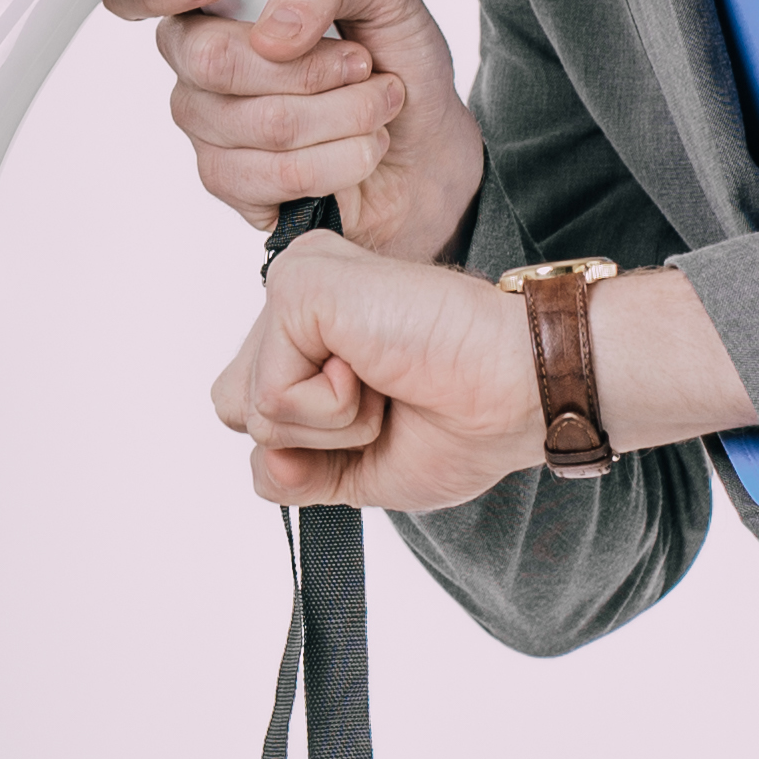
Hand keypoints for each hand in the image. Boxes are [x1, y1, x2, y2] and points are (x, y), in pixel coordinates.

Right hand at [103, 0, 479, 266]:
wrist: (429, 148)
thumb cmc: (397, 64)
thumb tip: (275, 29)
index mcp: (220, 4)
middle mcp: (200, 66)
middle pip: (212, 61)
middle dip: (311, 67)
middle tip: (361, 64)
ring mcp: (209, 130)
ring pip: (263, 122)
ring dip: (347, 115)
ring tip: (378, 106)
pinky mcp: (233, 187)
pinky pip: (275, 176)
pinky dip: (341, 160)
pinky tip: (359, 149)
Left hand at [214, 232, 543, 508]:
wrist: (524, 394)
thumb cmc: (466, 423)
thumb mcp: (363, 471)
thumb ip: (296, 472)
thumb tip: (259, 463)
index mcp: (310, 333)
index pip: (245, 413)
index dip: (308, 447)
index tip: (388, 416)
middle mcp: (298, 300)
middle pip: (235, 410)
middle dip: (311, 438)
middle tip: (390, 396)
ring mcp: (296, 286)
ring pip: (253, 408)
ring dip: (333, 427)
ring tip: (393, 378)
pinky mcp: (300, 286)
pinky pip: (273, 394)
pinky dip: (334, 410)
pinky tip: (382, 367)